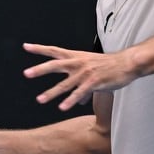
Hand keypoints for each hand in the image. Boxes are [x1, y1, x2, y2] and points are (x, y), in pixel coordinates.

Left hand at [22, 42, 137, 109]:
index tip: (26, 47)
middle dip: (40, 69)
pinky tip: (62, 107)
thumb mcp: (93, 72)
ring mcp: (86, 73)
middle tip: (27, 73)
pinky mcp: (94, 82)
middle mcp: (78, 63)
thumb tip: (79, 101)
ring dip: (51, 92)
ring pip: (65, 83)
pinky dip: (70, 101)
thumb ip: (82, 86)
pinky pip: (79, 93)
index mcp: (76, 56)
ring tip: (40, 99)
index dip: (40, 49)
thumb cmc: (110, 66)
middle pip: (56, 65)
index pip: (55, 50)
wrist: (127, 63)